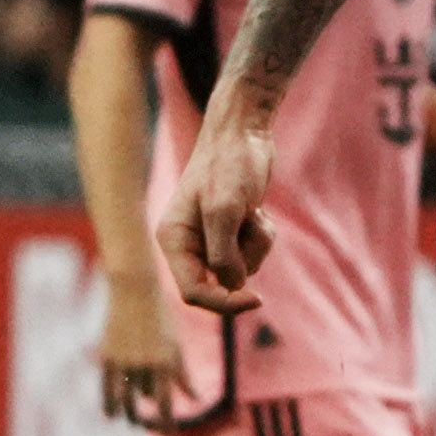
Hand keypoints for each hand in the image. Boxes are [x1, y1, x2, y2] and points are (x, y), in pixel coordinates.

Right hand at [97, 272, 182, 421]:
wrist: (135, 293)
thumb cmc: (162, 320)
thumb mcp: (176, 347)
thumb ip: (183, 375)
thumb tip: (195, 399)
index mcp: (166, 363)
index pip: (165, 402)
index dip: (167, 421)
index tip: (170, 433)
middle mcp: (144, 365)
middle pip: (143, 400)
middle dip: (145, 415)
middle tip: (146, 424)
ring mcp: (124, 361)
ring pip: (124, 396)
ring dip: (126, 411)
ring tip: (130, 419)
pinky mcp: (107, 356)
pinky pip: (106, 387)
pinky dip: (109, 402)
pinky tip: (110, 414)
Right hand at [157, 104, 277, 315]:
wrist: (244, 133)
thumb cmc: (230, 165)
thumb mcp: (225, 209)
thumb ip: (223, 252)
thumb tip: (231, 285)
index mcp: (173, 240)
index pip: (192, 291)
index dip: (223, 302)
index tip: (256, 299)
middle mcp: (187, 243)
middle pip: (219, 283)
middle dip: (244, 260)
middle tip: (254, 228)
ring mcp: (210, 239)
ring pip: (242, 268)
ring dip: (257, 245)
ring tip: (252, 212)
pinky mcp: (231, 232)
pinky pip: (252, 252)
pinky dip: (261, 235)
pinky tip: (257, 211)